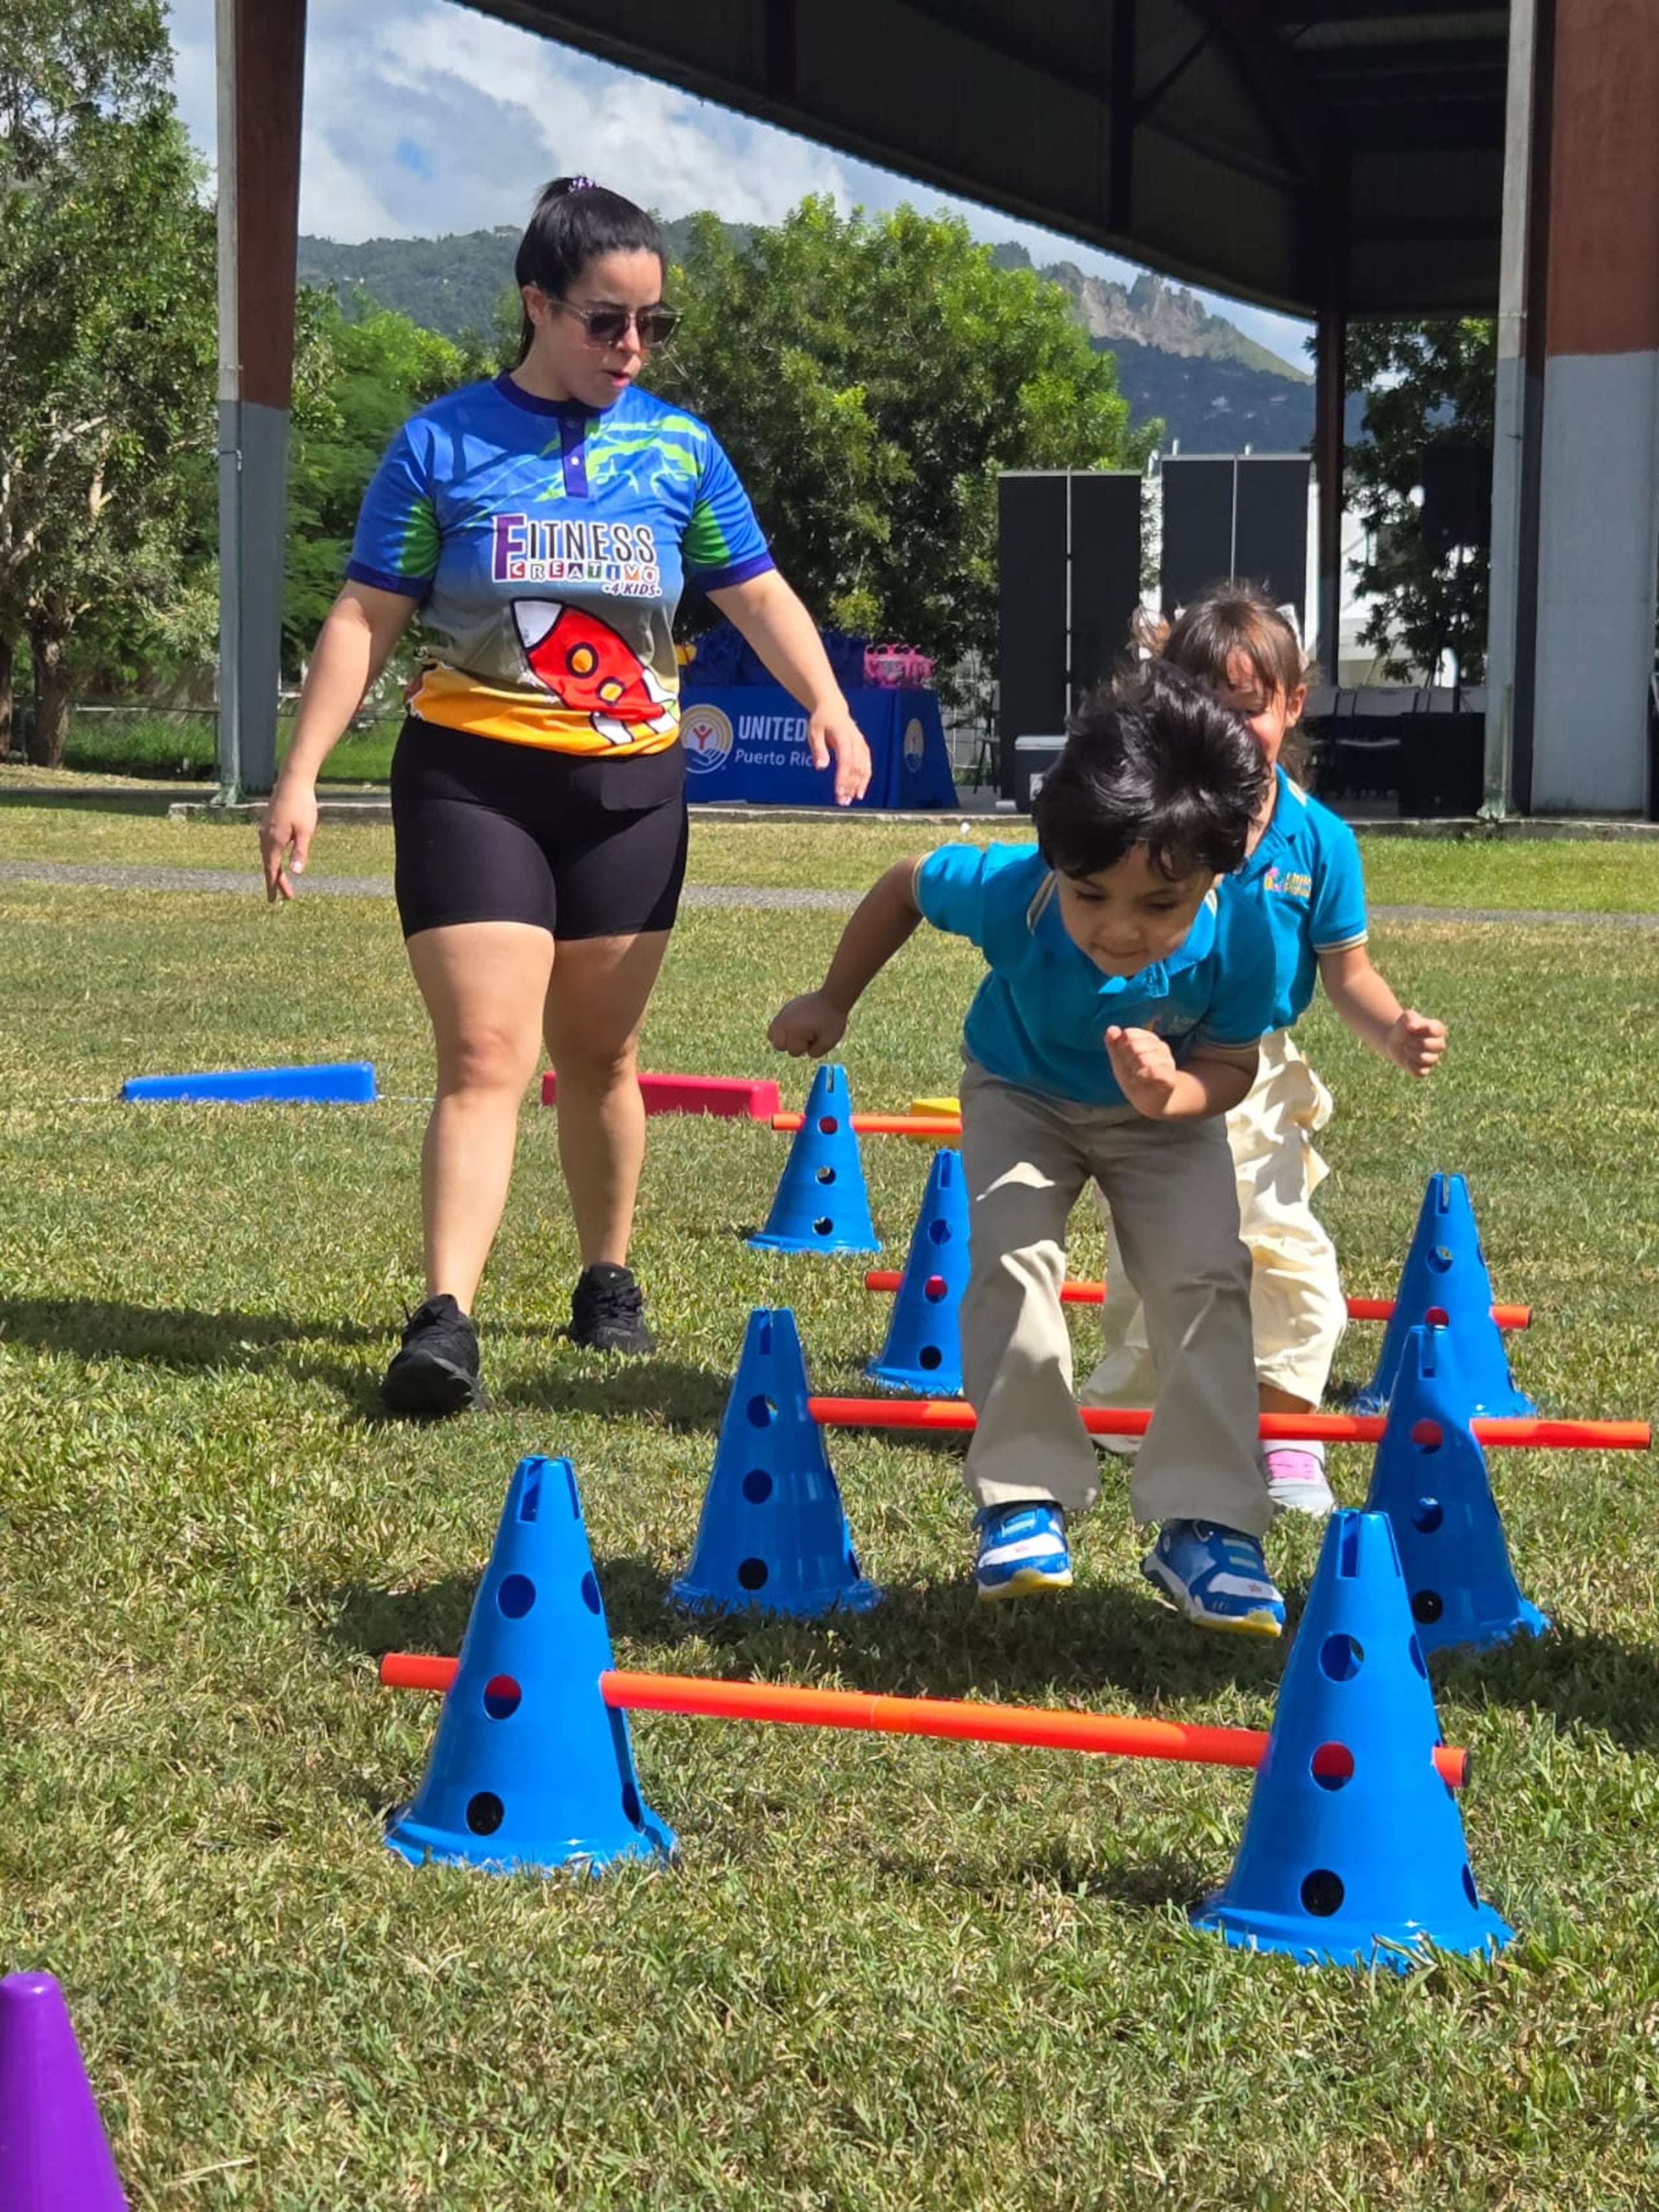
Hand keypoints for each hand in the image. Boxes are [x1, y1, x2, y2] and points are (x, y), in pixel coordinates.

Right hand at [259, 777, 317, 902]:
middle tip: (287, 897)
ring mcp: (265, 829)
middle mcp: (265, 836)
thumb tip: (296, 873)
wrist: (293, 781)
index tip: (274, 901)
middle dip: (277, 881)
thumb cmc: (302, 805)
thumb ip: (300, 852)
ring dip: (275, 869)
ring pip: (267, 855)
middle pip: (269, 864)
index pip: (272, 870)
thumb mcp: (305, 831)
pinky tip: (277, 858)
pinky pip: (267, 846)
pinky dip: (272, 857)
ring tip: (282, 881)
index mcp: (274, 841)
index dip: (273, 886)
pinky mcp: (268, 822)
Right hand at [768, 991, 847, 1058]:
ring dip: (783, 1037)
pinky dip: (783, 1028)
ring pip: (771, 1035)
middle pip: (778, 1045)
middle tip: (805, 1036)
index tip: (816, 1037)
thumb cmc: (832, 1020)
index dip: (806, 1048)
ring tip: (797, 1032)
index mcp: (795, 1031)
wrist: (833, 997)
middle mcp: (785, 1023)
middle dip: (791, 1045)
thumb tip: (805, 1052)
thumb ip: (816, 1053)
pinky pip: (776, 1023)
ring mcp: (783, 1014)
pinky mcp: (785, 1008)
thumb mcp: (829, 1041)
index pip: (793, 1052)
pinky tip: (798, 1024)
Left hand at [807, 699, 872, 806]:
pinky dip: (865, 780)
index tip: (838, 792)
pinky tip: (859, 792)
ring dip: (858, 785)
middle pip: (856, 767)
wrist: (833, 708)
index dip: (843, 777)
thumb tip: (821, 767)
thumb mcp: (814, 732)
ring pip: (864, 768)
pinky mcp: (864, 748)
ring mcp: (861, 745)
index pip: (845, 760)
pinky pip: (867, 766)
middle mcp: (856, 741)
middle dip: (850, 785)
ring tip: (849, 800)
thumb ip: (818, 749)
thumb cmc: (821, 720)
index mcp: (843, 736)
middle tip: (842, 801)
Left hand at [1105, 1025, 1179, 1117]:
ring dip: (1134, 1071)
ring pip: (1143, 1059)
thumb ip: (1114, 1044)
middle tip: (1131, 1070)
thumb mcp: (1120, 1060)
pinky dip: (1143, 1077)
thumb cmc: (1133, 1077)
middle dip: (1127, 1060)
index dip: (1121, 1047)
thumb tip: (1111, 1029)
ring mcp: (1167, 1061)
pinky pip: (1153, 1072)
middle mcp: (1161, 1047)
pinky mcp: (1170, 1077)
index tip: (1125, 1058)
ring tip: (1137, 1077)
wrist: (1148, 1100)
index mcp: (1148, 1039)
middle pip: (1134, 1046)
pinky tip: (1142, 1080)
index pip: (1129, 1034)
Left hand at [1388, 1009, 1445, 1076]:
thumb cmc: (1404, 1026)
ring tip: (1406, 1049)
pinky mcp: (1423, 1069)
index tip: (1410, 1028)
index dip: (1425, 1030)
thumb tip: (1412, 1026)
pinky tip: (1406, 1060)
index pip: (1438, 1031)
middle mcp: (1438, 1044)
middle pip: (1438, 1046)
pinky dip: (1413, 1067)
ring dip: (1416, 1055)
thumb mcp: (1406, 1017)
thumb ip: (1410, 1017)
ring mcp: (1432, 1057)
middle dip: (1419, 1043)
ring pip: (1432, 1060)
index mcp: (1437, 1030)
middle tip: (1407, 1041)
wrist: (1394, 1040)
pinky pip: (1422, 1073)